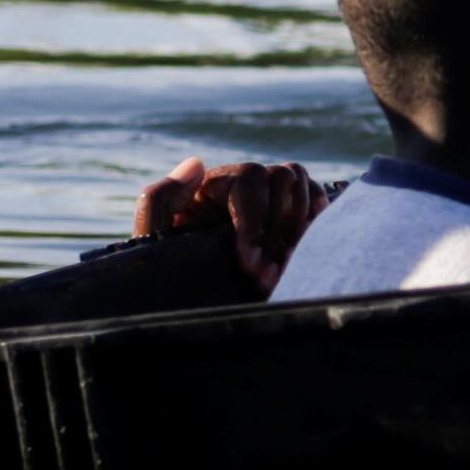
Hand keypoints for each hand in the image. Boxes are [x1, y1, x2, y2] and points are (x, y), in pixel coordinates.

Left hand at [136, 158, 322, 297]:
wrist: (185, 306)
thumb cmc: (167, 272)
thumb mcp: (152, 239)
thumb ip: (158, 200)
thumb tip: (196, 163)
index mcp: (208, 184)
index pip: (248, 178)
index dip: (255, 220)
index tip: (250, 264)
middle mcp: (239, 183)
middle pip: (279, 177)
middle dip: (277, 231)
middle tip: (267, 278)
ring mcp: (266, 196)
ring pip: (298, 181)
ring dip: (298, 228)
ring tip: (284, 272)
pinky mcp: (287, 214)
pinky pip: (313, 197)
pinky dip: (317, 215)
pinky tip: (307, 249)